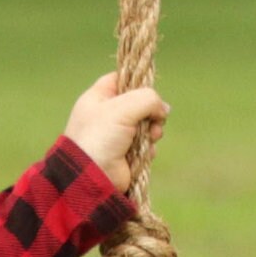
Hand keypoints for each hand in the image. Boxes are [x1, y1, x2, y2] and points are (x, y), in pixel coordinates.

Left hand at [66, 72, 169, 191]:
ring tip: (152, 136)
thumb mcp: (123, 108)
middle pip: (139, 103)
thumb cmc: (100, 138)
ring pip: (146, 124)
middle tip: (155, 118)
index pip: (120, 79)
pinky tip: (145, 152)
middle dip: (151, 111)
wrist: (92, 177)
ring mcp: (116, 135)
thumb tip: (163, 109)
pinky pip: (145, 144)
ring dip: (153, 130)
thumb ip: (147, 98)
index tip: (149, 89)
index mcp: (97, 98)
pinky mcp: (125, 153)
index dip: (136, 81)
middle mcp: (106, 115)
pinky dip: (148, 148)